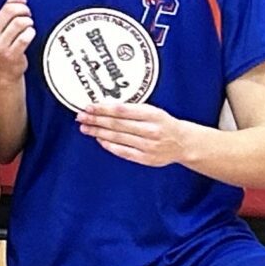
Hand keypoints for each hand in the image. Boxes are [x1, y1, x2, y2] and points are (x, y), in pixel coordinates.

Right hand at [0, 0, 35, 79]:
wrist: (4, 69)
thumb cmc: (4, 41)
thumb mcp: (0, 25)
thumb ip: (7, 8)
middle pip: (11, 10)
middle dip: (24, 9)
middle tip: (27, 14)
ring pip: (21, 22)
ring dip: (29, 22)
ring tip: (27, 27)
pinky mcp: (11, 53)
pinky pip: (27, 35)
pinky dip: (31, 33)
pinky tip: (28, 37)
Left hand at [77, 100, 192, 167]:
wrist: (183, 143)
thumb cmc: (163, 124)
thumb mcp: (152, 110)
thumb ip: (131, 109)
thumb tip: (105, 106)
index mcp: (152, 115)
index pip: (122, 110)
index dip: (102, 108)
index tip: (89, 106)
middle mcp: (150, 130)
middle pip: (117, 124)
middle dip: (96, 120)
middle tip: (81, 116)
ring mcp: (148, 146)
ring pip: (117, 138)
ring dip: (98, 132)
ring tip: (85, 128)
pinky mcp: (146, 158)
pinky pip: (123, 151)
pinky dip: (109, 145)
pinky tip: (99, 139)